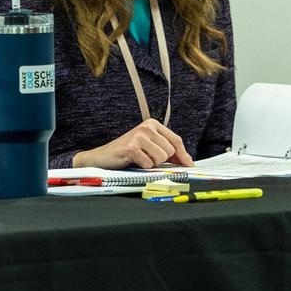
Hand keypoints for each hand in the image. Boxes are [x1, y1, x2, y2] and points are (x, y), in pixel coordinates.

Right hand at [73, 119, 193, 169]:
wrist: (101, 157)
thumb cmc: (126, 153)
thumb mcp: (148, 146)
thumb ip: (166, 149)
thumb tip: (187, 161)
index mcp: (152, 124)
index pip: (176, 140)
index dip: (183, 155)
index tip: (189, 165)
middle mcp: (146, 127)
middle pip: (170, 150)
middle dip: (162, 160)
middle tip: (147, 159)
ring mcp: (139, 136)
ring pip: (161, 157)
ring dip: (152, 163)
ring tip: (140, 159)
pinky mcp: (132, 147)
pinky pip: (149, 164)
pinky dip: (142, 167)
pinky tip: (133, 161)